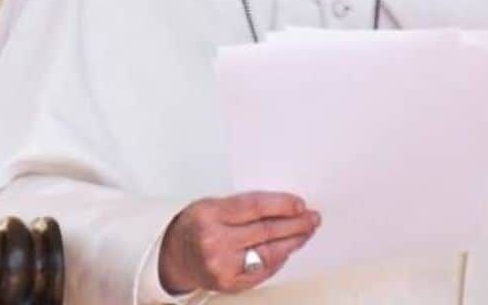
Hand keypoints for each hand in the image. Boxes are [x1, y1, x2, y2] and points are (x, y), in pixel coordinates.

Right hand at [158, 191, 320, 294]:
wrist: (175, 256)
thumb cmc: (197, 225)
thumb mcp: (212, 204)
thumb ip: (243, 205)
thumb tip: (282, 205)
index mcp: (210, 215)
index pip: (254, 207)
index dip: (281, 205)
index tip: (300, 204)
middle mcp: (215, 242)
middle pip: (265, 231)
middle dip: (294, 224)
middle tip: (312, 218)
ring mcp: (222, 267)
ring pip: (268, 253)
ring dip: (292, 242)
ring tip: (306, 232)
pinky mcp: (229, 284)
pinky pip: (262, 271)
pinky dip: (278, 260)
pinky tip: (288, 250)